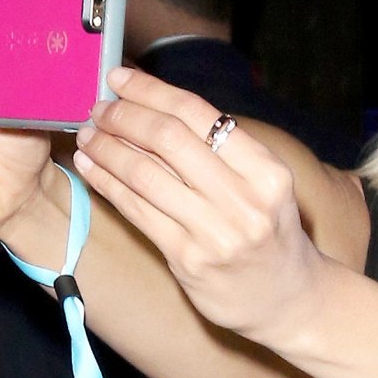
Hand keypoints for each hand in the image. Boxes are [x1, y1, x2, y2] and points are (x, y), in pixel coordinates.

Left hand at [70, 68, 326, 343]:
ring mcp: (216, 232)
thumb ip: (222, 151)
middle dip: (124, 117)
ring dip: (107, 148)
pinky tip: (89, 166)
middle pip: (169, 140)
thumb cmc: (271, 233)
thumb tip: (155, 106)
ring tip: (87, 135)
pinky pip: (137, 211)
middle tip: (98, 108)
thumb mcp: (265, 185)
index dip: (151, 91)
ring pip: (146, 175)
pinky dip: (107, 183)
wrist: (289, 299)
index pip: (199, 114)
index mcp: (267, 171)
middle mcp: (245, 199)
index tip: (119, 78)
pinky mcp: (188, 259)